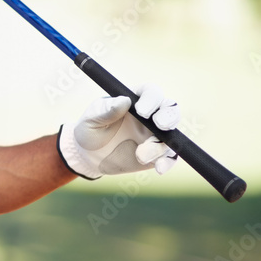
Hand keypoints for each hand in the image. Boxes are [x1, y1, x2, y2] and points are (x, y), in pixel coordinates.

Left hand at [58, 83, 178, 178]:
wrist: (88, 156)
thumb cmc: (89, 130)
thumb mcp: (92, 119)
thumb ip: (107, 110)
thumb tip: (124, 100)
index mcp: (134, 100)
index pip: (151, 92)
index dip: (151, 99)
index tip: (141, 111)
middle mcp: (149, 116)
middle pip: (170, 109)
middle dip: (169, 116)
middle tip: (160, 125)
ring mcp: (154, 135)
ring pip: (171, 135)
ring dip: (160, 146)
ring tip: (140, 155)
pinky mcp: (155, 154)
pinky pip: (169, 156)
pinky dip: (167, 162)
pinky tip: (158, 167)